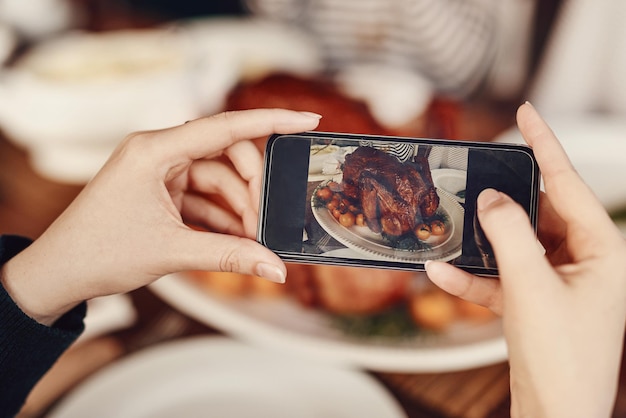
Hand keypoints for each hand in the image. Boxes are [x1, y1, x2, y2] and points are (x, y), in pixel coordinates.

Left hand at [1, 109, 320, 325]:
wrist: (60, 273)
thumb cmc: (99, 251)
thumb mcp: (171, 251)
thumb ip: (230, 255)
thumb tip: (276, 267)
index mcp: (154, 150)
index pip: (224, 126)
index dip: (271, 121)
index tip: (307, 119)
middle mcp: (158, 152)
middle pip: (226, 154)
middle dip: (251, 187)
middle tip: (267, 219)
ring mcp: (160, 172)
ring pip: (218, 178)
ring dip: (238, 207)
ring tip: (252, 238)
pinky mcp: (162, 191)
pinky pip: (204, 196)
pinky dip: (222, 217)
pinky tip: (236, 239)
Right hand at [425, 103, 625, 416]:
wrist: (555, 416)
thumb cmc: (562, 358)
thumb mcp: (531, 287)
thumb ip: (509, 234)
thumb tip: (492, 197)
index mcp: (603, 251)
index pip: (569, 185)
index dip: (546, 145)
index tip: (527, 113)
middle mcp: (585, 262)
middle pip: (539, 213)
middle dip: (503, 201)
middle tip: (476, 176)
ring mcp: (559, 283)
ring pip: (516, 244)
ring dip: (482, 243)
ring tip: (453, 227)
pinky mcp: (536, 302)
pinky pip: (502, 278)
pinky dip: (474, 276)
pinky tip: (443, 273)